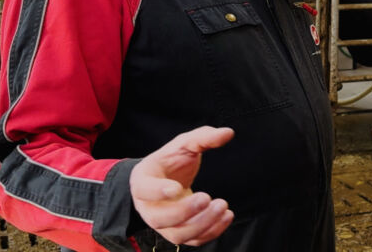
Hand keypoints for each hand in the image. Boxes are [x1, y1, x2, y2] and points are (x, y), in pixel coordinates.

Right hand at [130, 126, 235, 246]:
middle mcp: (148, 207)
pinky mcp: (178, 231)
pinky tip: (226, 216)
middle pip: (159, 219)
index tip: (177, 188)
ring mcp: (162, 223)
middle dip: (184, 211)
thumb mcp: (184, 144)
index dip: (158, 191)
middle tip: (207, 197)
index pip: (144, 190)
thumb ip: (204, 137)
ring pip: (177, 234)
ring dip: (202, 224)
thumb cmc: (171, 160)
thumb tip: (228, 133)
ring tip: (223, 206)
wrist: (166, 178)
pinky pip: (193, 240)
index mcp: (143, 180)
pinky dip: (211, 232)